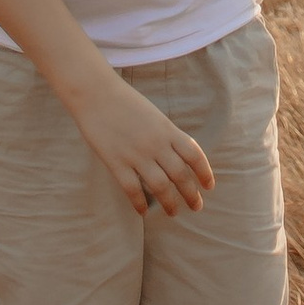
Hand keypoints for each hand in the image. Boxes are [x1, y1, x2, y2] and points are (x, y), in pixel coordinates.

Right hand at [70, 71, 213, 215]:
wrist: (95, 92)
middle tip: (196, 206)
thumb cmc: (124, 101)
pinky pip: (132, 189)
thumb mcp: (153, 116)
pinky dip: (140, 203)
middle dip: (191, 194)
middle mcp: (155, 144)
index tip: (209, 186)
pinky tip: (143, 211)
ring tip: (173, 212)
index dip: (204, 173)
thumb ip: (166, 136)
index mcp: (166, 130)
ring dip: (169, 202)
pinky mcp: (116, 162)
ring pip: (160, 186)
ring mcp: (136, 154)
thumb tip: (179, 158)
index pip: (194, 155)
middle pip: (180, 175)